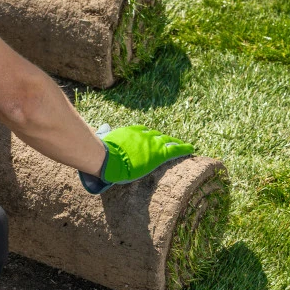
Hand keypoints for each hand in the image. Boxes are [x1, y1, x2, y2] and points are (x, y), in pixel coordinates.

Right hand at [79, 124, 193, 193]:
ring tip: (182, 145)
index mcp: (131, 132)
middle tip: (169, 142)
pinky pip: (175, 150)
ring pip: (168, 142)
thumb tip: (98, 130)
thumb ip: (104, 135)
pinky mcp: (159, 154)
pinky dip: (183, 148)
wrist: (110, 159)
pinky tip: (191, 149)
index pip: (143, 132)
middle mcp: (143, 135)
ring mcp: (152, 143)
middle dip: (163, 139)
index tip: (151, 138)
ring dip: (175, 143)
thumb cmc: (103, 152)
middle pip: (157, 135)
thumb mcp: (104, 140)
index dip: (149, 136)